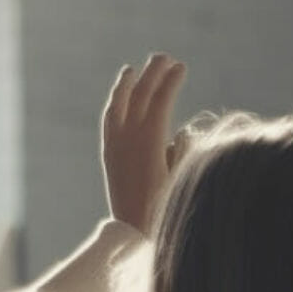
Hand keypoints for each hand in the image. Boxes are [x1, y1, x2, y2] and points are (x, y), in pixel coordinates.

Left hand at [102, 53, 186, 232]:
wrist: (134, 233)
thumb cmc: (166, 208)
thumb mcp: (181, 179)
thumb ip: (183, 151)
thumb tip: (181, 132)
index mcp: (150, 141)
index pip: (160, 100)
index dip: (171, 81)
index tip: (181, 67)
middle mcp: (129, 137)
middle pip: (140, 95)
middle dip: (153, 73)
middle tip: (165, 57)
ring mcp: (115, 144)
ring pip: (119, 104)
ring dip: (128, 84)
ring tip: (135, 68)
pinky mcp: (108, 153)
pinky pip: (109, 120)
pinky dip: (114, 103)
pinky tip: (119, 95)